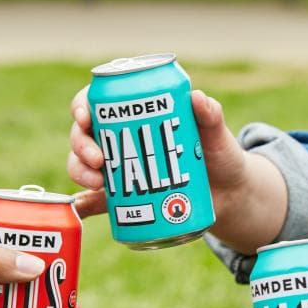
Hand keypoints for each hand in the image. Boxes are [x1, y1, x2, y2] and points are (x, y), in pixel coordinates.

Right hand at [67, 86, 285, 253]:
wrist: (227, 196)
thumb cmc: (219, 156)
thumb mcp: (216, 134)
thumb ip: (211, 115)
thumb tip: (197, 98)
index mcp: (135, 113)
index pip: (98, 101)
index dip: (82, 105)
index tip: (85, 116)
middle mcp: (119, 139)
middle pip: (84, 134)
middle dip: (81, 145)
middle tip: (98, 159)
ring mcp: (118, 169)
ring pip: (82, 164)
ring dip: (80, 171)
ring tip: (98, 183)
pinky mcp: (122, 198)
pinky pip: (94, 201)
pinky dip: (82, 205)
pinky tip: (79, 209)